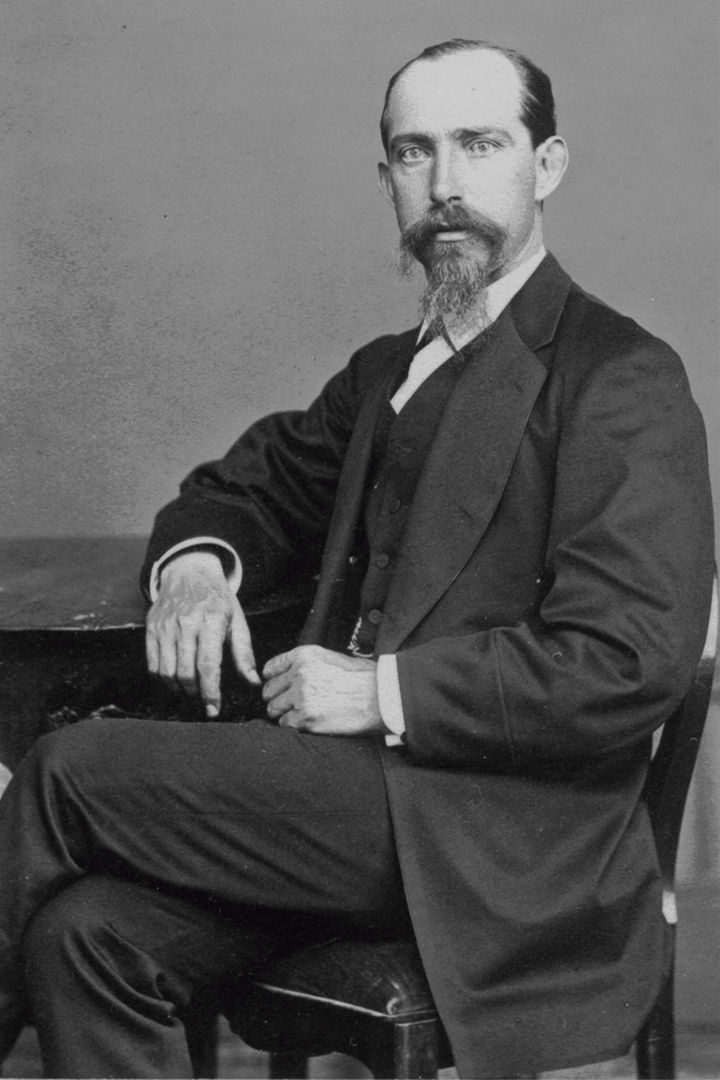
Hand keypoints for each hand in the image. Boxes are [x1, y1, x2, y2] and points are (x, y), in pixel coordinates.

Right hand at [146, 551, 259, 716]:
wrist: (189, 571)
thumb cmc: (217, 599)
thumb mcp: (237, 620)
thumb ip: (244, 652)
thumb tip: (253, 681)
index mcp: (211, 620)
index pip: (208, 664)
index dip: (210, 691)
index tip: (213, 710)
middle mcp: (185, 623)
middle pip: (185, 672)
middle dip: (195, 693)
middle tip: (204, 700)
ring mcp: (165, 625)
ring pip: (166, 671)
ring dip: (178, 689)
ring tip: (191, 691)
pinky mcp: (151, 628)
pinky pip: (152, 663)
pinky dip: (162, 679)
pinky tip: (175, 680)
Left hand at [262, 646, 382, 735]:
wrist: (380, 697)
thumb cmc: (364, 678)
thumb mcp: (333, 658)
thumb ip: (308, 664)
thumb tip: (291, 674)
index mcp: (305, 655)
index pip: (271, 668)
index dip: (273, 680)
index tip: (278, 687)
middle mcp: (299, 673)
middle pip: (269, 690)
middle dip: (277, 698)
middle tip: (289, 704)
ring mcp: (301, 697)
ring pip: (274, 708)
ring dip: (283, 713)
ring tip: (299, 714)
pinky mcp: (306, 718)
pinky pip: (285, 724)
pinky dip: (293, 726)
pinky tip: (307, 723)